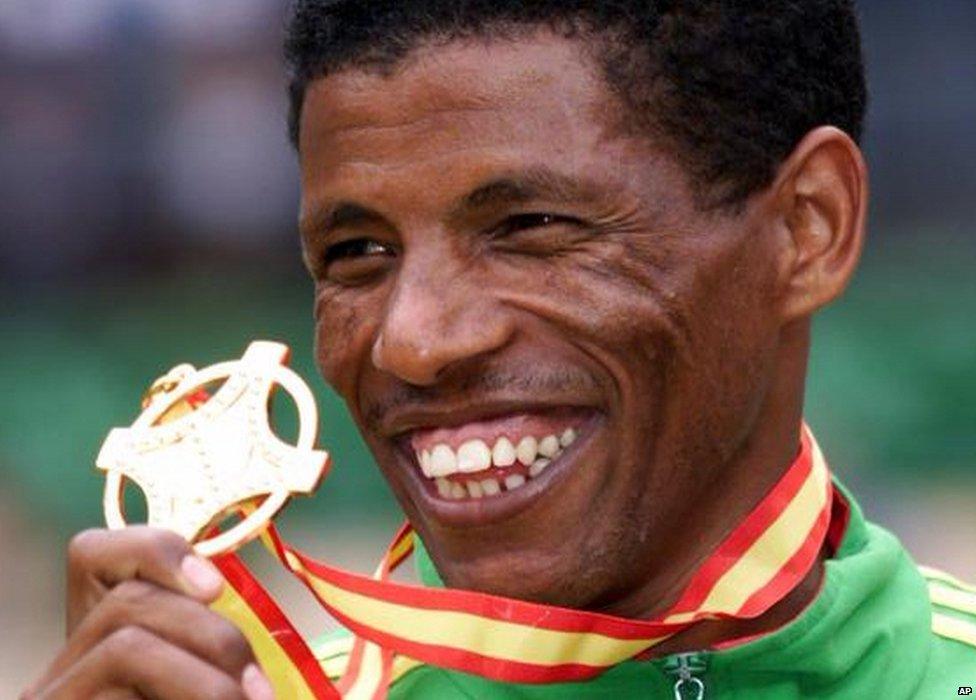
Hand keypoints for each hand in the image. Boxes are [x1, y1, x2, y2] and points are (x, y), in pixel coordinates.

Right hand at [22, 526, 274, 698]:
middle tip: (258, 688)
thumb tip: (226, 599)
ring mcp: (52, 695)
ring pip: (127, 643)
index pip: (92, 555)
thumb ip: (196, 639)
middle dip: (210, 634)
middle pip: (127, 601)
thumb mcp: (196, 674)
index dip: (157, 551)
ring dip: (205, 675)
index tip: (216, 588)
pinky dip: (190, 690)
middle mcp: (56, 670)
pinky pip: (123, 676)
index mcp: (90, 644)